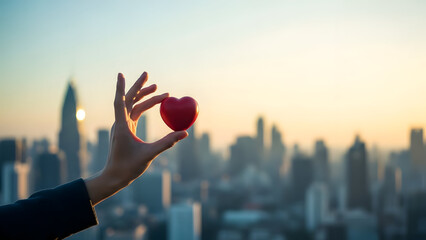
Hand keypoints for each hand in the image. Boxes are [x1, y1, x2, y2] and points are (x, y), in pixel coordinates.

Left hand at [85, 72, 187, 204]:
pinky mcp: (126, 130)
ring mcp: (122, 126)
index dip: (121, 88)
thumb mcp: (150, 154)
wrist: (115, 176)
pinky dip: (144, 107)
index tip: (121, 74)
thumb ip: (167, 143)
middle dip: (138, 86)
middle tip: (147, 74)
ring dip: (144, 96)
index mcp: (123, 127)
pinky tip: (154, 104)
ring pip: (132, 106)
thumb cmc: (129, 167)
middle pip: (128, 99)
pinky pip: (134, 113)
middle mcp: (121, 123)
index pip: (120, 102)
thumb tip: (184, 133)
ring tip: (158, 88)